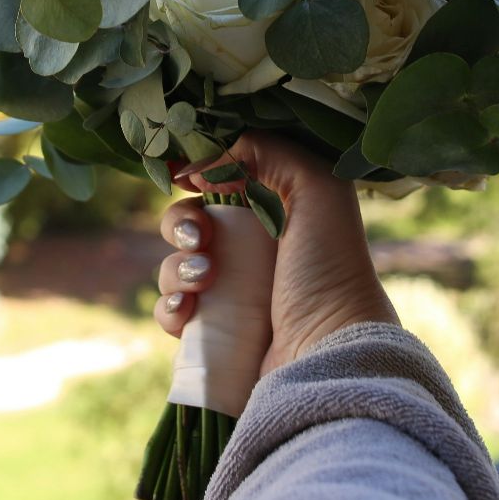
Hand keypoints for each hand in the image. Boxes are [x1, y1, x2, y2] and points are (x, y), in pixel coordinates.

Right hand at [159, 132, 395, 373]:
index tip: (189, 179)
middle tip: (201, 237)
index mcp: (275, 212)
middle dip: (182, 224)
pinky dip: (170, 307)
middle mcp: (251, 251)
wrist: (327, 349)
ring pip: (174, 266)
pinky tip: (188, 311)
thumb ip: (266, 150)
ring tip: (204, 281)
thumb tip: (204, 164)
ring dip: (177, 268)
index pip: (219, 183)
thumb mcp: (317, 187)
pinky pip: (170, 311)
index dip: (197, 178)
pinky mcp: (213, 333)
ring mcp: (230, 294)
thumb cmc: (328, 266)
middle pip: (188, 223)